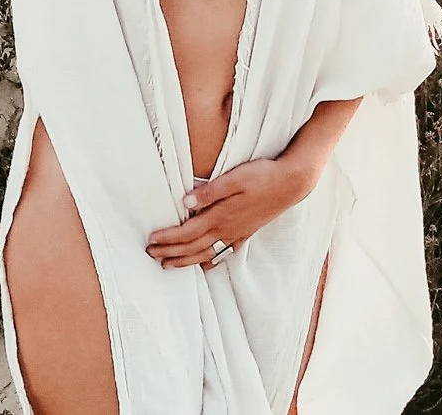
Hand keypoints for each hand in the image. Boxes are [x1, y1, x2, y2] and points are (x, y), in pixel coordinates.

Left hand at [144, 156, 318, 270]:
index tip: (150, 241)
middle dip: (171, 253)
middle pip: (193, 246)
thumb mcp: (234, 178)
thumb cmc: (262, 176)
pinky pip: (225, 252)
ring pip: (206, 253)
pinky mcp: (247, 232)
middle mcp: (227, 229)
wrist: (291, 183)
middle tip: (151, 256)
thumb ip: (209, 192)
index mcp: (221, 216)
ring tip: (169, 265)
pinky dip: (212, 261)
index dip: (168, 238)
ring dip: (186, 261)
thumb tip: (185, 203)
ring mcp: (238, 233)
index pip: (187, 232)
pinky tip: (206, 266)